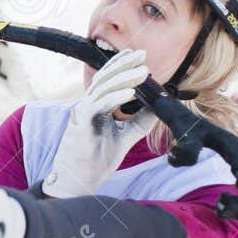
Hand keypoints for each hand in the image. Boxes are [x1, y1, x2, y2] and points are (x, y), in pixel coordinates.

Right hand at [41, 49, 155, 197]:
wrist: (79, 182)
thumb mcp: (125, 138)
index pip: (108, 79)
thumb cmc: (96, 160)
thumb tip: (158, 107)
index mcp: (96, 106)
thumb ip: (139, 122)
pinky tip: (130, 92)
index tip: (139, 56)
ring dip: (124, 78)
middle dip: (125, 65)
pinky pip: (99, 105)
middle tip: (144, 56)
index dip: (122, 65)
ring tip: (143, 73)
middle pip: (105, 77)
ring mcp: (82, 113)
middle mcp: (87, 105)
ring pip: (103, 87)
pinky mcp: (81, 123)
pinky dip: (115, 97)